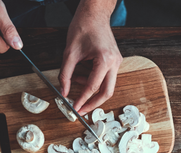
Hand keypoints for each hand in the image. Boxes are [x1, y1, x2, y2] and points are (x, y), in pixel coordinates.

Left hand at [59, 0, 121, 115]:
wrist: (94, 14)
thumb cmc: (84, 27)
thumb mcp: (69, 52)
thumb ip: (65, 74)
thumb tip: (63, 91)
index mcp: (104, 60)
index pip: (93, 86)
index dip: (83, 99)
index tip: (75, 108)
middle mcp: (114, 63)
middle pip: (107, 92)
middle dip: (93, 103)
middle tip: (81, 109)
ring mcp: (117, 62)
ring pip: (107, 86)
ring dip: (91, 89)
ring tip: (74, 81)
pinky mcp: (114, 61)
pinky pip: (105, 77)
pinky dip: (93, 80)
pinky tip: (81, 75)